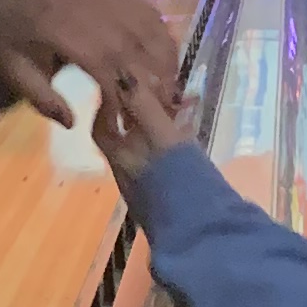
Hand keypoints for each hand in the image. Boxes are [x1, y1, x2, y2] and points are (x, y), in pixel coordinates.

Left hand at [0, 0, 180, 131]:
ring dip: (165, 60)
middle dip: (150, 82)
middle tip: (161, 113)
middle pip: (132, 47)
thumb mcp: (13, 72)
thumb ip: (42, 98)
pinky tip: (169, 59)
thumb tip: (72, 123)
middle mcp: (89, 10)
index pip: (101, 64)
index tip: (121, 125)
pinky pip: (148, 13)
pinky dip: (163, 36)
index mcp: (60, 29)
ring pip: (148, 29)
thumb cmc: (10, 38)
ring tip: (172, 90)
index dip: (117, 96)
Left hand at [94, 72, 191, 199]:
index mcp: (121, 160)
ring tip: (177, 105)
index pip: (101, 128)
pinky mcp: (171, 196)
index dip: (106, 104)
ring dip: (157, 125)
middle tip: (153, 90)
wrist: (205, 232)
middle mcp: (129, 175)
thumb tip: (122, 73)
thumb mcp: (162, 137)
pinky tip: (191, 133)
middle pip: (124, 138)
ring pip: (147, 148)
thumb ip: (144, 106)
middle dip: (135, 112)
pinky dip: (173, 142)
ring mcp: (150, 188)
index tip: (118, 82)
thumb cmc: (180, 182)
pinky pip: (166, 161)